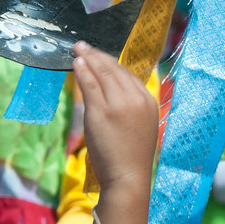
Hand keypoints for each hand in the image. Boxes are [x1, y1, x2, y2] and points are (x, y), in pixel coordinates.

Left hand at [72, 43, 157, 193]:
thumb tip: (112, 92)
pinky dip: (83, 71)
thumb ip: (129, 107)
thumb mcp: (138, 125)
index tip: (99, 57)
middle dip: (98, 55)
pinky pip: (90, 84)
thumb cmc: (130, 156)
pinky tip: (76, 64)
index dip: (111, 63)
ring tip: (78, 49)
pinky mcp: (101, 111)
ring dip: (88, 58)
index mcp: (148, 101)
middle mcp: (136, 98)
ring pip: (102, 73)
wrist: (128, 177)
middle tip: (84, 46)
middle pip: (114, 69)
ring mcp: (119, 104)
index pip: (128, 74)